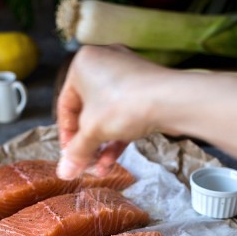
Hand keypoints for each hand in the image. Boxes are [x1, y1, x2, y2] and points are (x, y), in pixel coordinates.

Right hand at [56, 45, 165, 178]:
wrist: (172, 100)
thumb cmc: (124, 105)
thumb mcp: (93, 131)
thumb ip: (77, 152)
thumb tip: (64, 171)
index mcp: (82, 65)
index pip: (65, 105)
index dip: (66, 135)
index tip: (69, 156)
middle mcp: (103, 64)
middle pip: (87, 112)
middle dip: (87, 143)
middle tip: (85, 165)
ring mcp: (126, 75)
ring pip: (107, 115)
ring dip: (102, 144)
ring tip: (100, 169)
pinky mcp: (144, 89)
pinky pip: (124, 113)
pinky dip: (117, 135)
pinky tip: (113, 160)